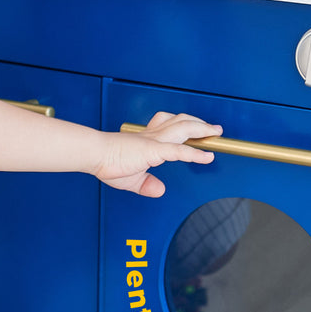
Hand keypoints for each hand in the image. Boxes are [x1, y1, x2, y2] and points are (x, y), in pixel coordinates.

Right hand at [94, 112, 221, 196]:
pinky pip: (180, 150)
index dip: (186, 127)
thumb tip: (159, 190)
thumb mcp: (131, 179)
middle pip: (181, 121)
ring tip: (216, 133)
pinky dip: (195, 153)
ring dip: (203, 129)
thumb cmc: (106, 163)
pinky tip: (207, 157)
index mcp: (146, 140)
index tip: (196, 130)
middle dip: (199, 123)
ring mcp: (154, 141)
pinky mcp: (154, 150)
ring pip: (185, 128)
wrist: (94, 154)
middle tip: (213, 128)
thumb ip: (146, 184)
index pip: (169, 127)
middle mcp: (152, 136)